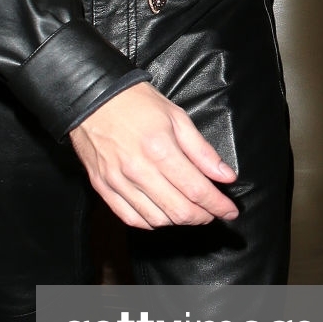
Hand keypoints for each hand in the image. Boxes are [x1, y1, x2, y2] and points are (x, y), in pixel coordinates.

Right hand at [71, 83, 237, 229]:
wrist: (92, 98)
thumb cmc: (136, 103)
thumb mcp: (177, 117)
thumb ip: (202, 151)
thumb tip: (226, 176)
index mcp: (160, 149)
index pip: (197, 190)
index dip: (218, 206)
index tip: (230, 211)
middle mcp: (138, 169)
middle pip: (179, 211)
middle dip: (203, 217)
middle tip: (213, 212)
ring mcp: (118, 181)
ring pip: (157, 219)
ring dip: (179, 221)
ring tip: (189, 211)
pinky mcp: (103, 187)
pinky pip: (130, 218)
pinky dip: (151, 223)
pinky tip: (162, 214)